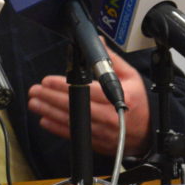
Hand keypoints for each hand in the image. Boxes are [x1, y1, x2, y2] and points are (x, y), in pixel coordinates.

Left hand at [27, 46, 150, 156]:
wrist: (149, 132)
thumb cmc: (139, 103)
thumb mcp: (131, 77)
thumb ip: (112, 59)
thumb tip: (98, 42)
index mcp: (118, 97)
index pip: (86, 91)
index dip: (64, 86)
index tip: (48, 81)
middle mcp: (109, 116)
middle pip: (75, 107)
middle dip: (50, 98)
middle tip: (35, 90)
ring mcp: (102, 131)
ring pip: (71, 122)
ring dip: (49, 112)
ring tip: (35, 103)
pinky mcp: (97, 142)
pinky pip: (74, 135)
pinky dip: (57, 128)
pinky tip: (45, 120)